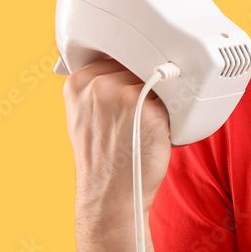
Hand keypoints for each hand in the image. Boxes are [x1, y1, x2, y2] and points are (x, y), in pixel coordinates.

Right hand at [62, 57, 171, 214]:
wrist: (112, 195)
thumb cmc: (105, 157)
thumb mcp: (86, 114)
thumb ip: (99, 86)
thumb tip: (127, 61)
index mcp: (78, 82)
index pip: (117, 56)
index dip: (128, 78)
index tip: (124, 101)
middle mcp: (97, 85)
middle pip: (138, 65)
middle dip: (143, 89)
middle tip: (132, 121)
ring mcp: (123, 95)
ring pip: (157, 81)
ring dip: (158, 100)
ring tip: (142, 128)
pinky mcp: (149, 109)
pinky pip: (172, 99)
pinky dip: (171, 115)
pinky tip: (155, 133)